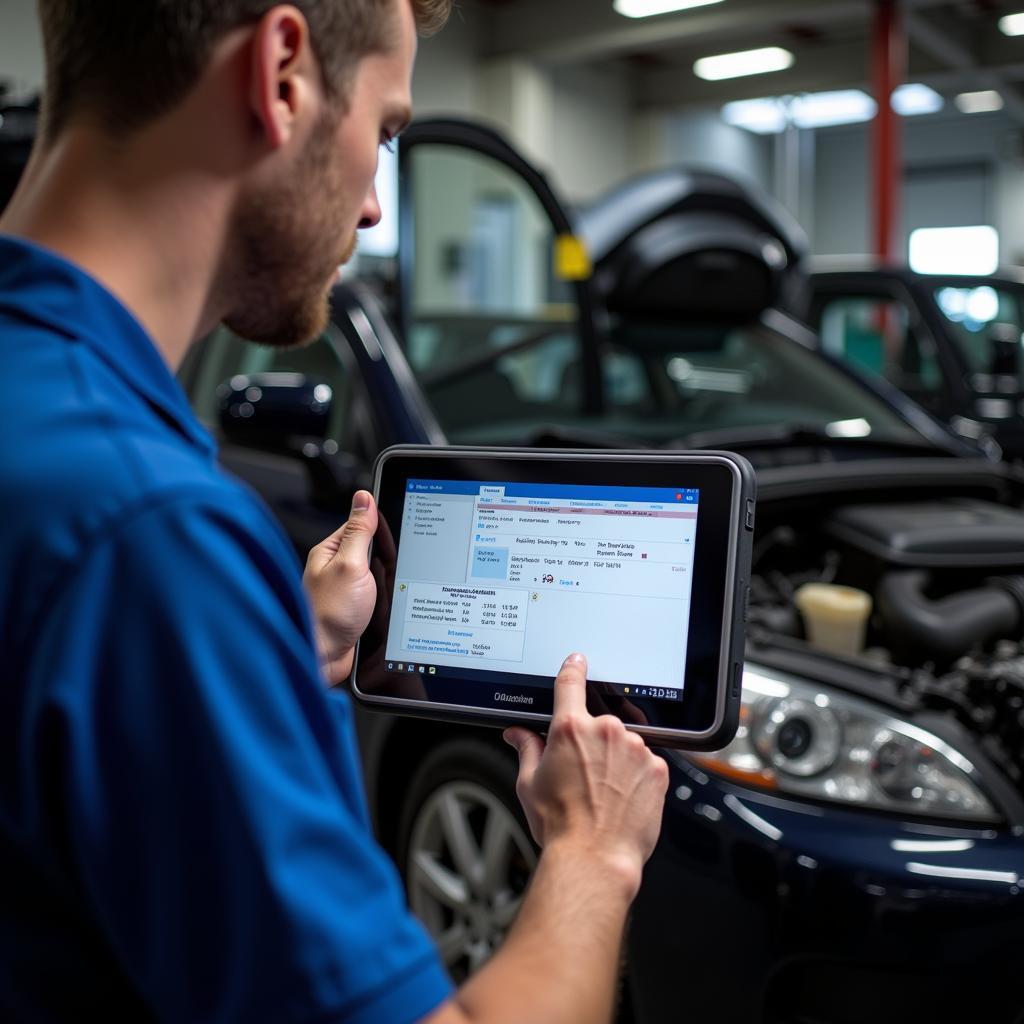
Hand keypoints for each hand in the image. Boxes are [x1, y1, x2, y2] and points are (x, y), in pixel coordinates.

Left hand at [303, 490, 377, 685]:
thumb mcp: (349, 564)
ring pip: (377, 576)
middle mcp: (336, 569)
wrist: (322, 659)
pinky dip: (385, 600)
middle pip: (372, 550)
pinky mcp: (355, 610)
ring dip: (387, 583)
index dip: (381, 526)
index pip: (360, 524)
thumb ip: (359, 531)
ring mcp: (346, 590)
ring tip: (384, 594)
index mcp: (330, 551)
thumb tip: (363, 498)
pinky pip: (377, 597)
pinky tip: (387, 607)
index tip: (399, 530)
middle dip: (387, 559)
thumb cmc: (327, 614)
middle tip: (389, 570)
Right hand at [503, 654, 668, 896]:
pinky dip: (635, 775)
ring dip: (615, 759)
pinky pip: (645, 762)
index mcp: (570, 728)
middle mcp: (606, 731)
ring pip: (624, 744)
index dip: (573, 668)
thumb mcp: (529, 783)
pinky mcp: (657, 768)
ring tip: (603, 792)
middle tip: (581, 773)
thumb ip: (526, 748)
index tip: (578, 661)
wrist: (595, 858)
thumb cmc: (562, 825)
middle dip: (591, 741)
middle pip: (598, 722)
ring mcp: (635, 748)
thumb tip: (518, 734)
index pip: (571, 683)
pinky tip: (621, 798)